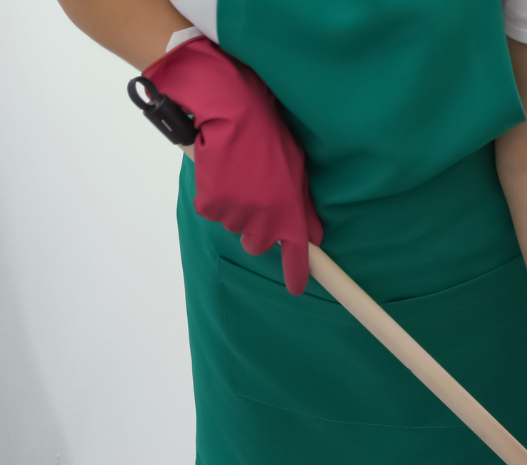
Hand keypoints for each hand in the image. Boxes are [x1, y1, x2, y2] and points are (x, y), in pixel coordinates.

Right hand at [142, 37, 322, 293]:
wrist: (235, 114)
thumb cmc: (269, 138)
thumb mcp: (296, 172)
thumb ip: (304, 208)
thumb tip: (315, 236)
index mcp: (290, 213)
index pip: (297, 255)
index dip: (296, 274)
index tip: (296, 288)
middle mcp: (265, 220)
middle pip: (256, 245)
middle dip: (255, 229)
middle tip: (254, 197)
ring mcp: (237, 215)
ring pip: (233, 225)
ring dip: (233, 207)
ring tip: (237, 174)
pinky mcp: (211, 205)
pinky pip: (211, 210)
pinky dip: (212, 195)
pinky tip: (219, 172)